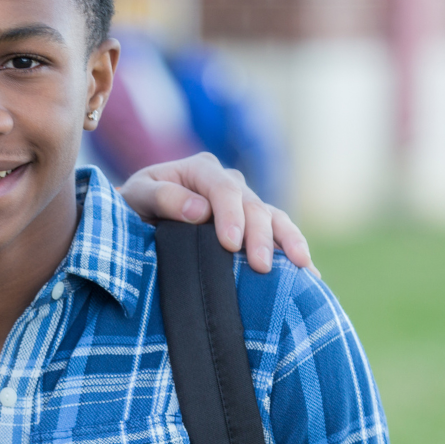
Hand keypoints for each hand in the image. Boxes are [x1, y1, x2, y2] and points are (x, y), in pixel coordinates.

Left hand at [119, 152, 315, 276]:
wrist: (137, 216)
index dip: (231, 216)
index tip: (231, 244)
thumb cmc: (134, 205)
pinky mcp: (253, 223)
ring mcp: (244, 202)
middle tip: (261, 266)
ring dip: (288, 241)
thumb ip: (162, 197)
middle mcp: (227, 182)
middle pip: (253, 205)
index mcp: (200, 169)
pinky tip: (311, 274)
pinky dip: (294, 250)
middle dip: (259, 236)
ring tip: (301, 267)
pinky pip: (280, 232)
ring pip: (274, 217)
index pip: (223, 189)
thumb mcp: (136, 196)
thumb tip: (199, 210)